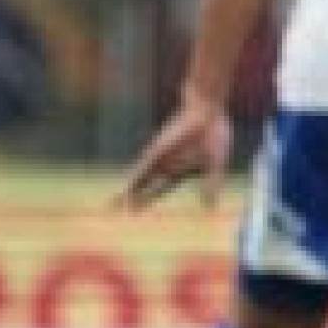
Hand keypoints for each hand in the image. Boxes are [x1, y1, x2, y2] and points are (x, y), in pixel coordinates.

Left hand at [117, 90, 231, 209]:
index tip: (136, 213)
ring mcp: (158, 158)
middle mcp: (164, 165)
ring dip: (126, 194)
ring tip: (112, 207)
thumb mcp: (215, 165)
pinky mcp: (156, 151)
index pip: (159, 190)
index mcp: (178, 169)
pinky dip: (133, 183)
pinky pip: (142, 170)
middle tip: (118, 214)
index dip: (148, 201)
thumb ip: (212, 185)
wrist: (208, 112)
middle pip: (144, 187)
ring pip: (138, 180)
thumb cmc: (214, 135)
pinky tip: (124, 193)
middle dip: (133, 201)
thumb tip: (210, 208)